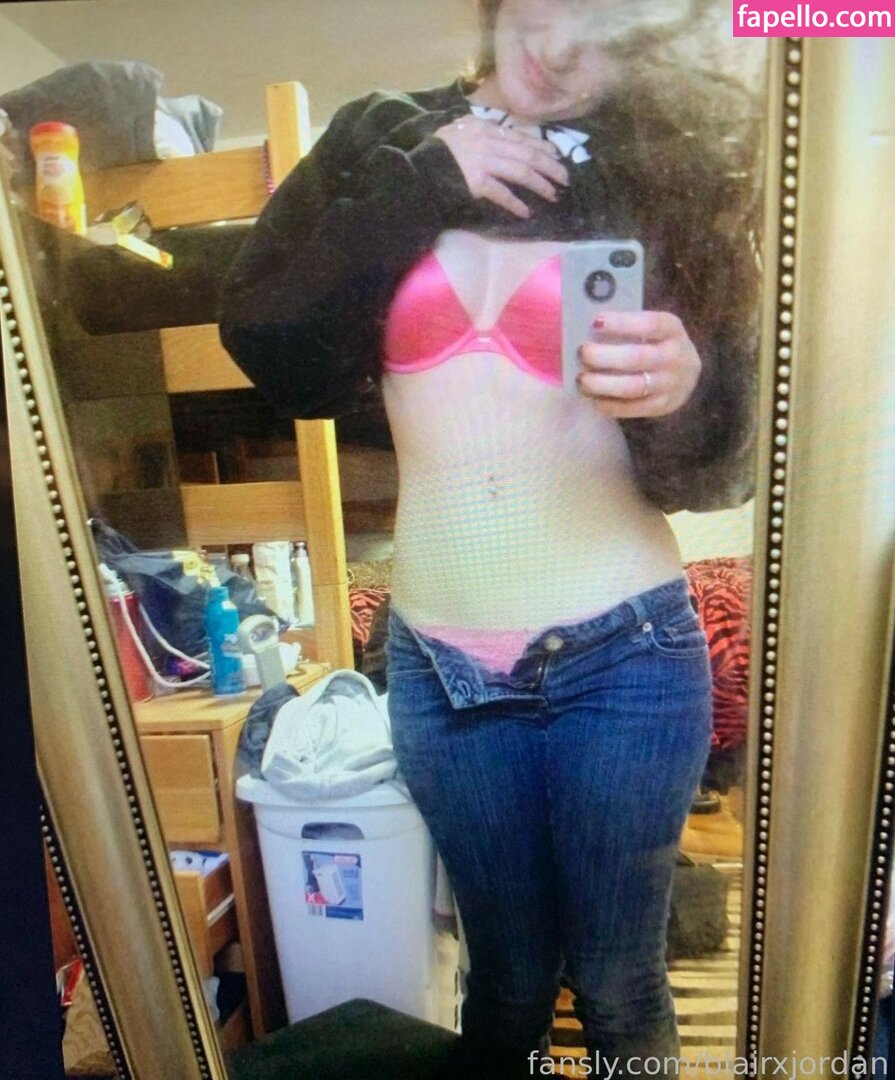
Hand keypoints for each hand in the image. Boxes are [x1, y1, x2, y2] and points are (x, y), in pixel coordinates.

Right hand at [433, 116, 568, 218]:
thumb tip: (501, 135)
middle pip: (527, 153)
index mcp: (484, 128)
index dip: (542, 146)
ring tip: (552, 194)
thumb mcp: (459, 131)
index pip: (520, 137)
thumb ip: (480, 130)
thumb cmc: (436, 153)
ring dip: (540, 184)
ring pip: (520, 171)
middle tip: (565, 179)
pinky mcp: (476, 182)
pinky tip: (526, 212)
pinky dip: (515, 203)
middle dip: (549, 166)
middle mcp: (487, 142)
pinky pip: (501, 193)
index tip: (556, 155)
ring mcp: (482, 161)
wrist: (416, 170)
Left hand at [576, 311, 701, 418]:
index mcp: (672, 329)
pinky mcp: (663, 405)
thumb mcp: (651, 329)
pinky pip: (634, 408)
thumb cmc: (656, 344)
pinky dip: (611, 405)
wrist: (686, 373)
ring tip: (581, 380)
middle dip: (604, 356)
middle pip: (637, 358)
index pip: (649, 324)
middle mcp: (676, 356)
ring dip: (602, 384)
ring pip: (633, 387)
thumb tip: (588, 328)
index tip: (594, 322)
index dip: (621, 323)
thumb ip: (626, 327)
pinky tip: (594, 399)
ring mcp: (671, 384)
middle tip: (582, 353)